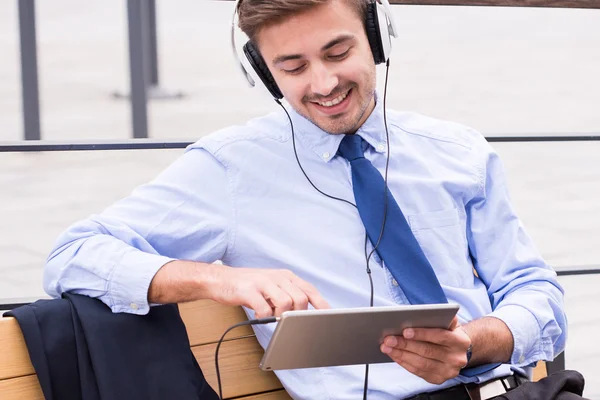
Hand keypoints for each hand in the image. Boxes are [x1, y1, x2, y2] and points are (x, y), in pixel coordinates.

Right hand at [210, 267, 329, 317]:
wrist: (221, 280)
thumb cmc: (249, 286)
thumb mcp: (272, 286)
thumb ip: (288, 295)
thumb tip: (304, 311)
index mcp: (285, 276)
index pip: (308, 289)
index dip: (320, 303)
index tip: (328, 315)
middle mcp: (276, 277)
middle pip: (300, 298)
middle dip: (297, 313)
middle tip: (285, 318)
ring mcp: (262, 282)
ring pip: (285, 303)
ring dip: (280, 315)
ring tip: (270, 314)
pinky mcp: (249, 290)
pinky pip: (264, 308)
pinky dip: (264, 316)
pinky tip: (258, 314)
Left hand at [380, 316, 470, 383]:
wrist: (458, 352)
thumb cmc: (448, 333)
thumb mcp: (450, 323)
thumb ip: (443, 317)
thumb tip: (429, 312)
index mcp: (460, 341)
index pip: (439, 336)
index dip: (421, 334)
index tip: (405, 331)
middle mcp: (456, 358)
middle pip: (427, 351)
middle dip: (405, 345)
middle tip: (388, 339)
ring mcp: (448, 371)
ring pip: (421, 363)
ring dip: (401, 355)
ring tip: (386, 347)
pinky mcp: (438, 379)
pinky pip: (418, 372)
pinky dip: (404, 363)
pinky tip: (394, 355)